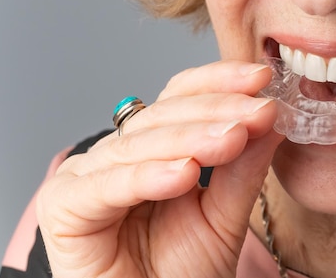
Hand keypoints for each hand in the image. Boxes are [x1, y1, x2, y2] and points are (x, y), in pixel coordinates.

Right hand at [36, 60, 282, 277]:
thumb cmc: (183, 272)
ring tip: (232, 140)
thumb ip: (243, 167)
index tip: (263, 77)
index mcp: (151, 146)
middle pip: (162, 114)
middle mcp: (116, 154)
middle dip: (216, 111)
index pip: (180, 97)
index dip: (219, 82)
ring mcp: (86, 176)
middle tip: (258, 112)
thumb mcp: (224, 214)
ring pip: (140, 144)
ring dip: (190, 140)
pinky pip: (108, 185)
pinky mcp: (64, 206)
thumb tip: (271, 116)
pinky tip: (183, 174)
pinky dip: (147, 177)